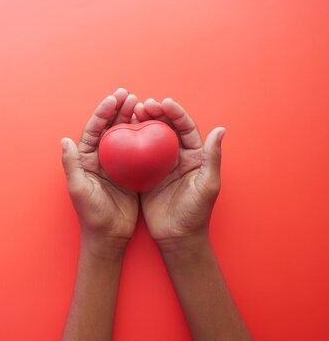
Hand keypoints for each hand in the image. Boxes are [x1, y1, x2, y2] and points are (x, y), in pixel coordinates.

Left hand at [61, 88, 139, 248]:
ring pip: (125, 135)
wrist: (110, 236)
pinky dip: (146, 137)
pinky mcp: (132, 173)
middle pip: (110, 128)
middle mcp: (101, 158)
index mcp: (86, 159)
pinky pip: (140, 150)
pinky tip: (156, 126)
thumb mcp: (79, 189)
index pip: (93, 129)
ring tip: (143, 104)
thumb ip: (71, 164)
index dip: (103, 112)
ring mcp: (117, 165)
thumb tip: (65, 140)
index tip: (114, 98)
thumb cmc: (92, 215)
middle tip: (131, 95)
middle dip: (119, 110)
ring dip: (133, 119)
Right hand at [135, 98, 225, 246]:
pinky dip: (129, 143)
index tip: (164, 102)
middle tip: (143, 105)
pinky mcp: (145, 176)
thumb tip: (220, 129)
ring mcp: (159, 166)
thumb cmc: (196, 214)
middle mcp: (176, 157)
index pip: (185, 128)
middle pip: (165, 128)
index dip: (176, 113)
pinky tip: (120, 133)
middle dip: (155, 113)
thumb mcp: (207, 185)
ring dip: (141, 124)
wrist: (177, 238)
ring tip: (131, 113)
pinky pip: (136, 155)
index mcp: (194, 156)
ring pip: (149, 138)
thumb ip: (212, 158)